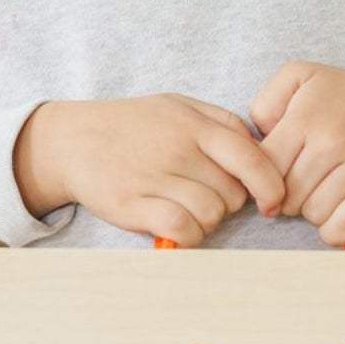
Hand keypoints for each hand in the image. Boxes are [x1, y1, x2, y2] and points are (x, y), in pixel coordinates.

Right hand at [14, 94, 286, 245]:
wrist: (72, 140)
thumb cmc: (134, 125)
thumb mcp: (180, 106)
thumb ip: (222, 124)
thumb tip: (261, 153)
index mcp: (196, 125)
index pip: (252, 158)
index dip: (271, 186)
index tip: (272, 202)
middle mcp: (178, 149)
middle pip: (234, 194)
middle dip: (227, 202)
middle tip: (202, 195)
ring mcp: (155, 177)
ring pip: (211, 215)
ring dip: (205, 220)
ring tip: (183, 208)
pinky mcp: (133, 204)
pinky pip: (182, 230)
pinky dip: (187, 236)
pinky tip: (175, 228)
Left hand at [248, 62, 344, 246]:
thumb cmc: (343, 94)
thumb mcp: (299, 77)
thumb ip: (265, 103)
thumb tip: (254, 144)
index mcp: (306, 118)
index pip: (265, 168)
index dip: (263, 177)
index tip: (274, 173)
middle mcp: (332, 143)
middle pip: (287, 195)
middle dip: (287, 194)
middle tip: (300, 179)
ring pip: (312, 214)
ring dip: (311, 209)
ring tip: (320, 187)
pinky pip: (341, 228)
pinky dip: (333, 227)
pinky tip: (336, 208)